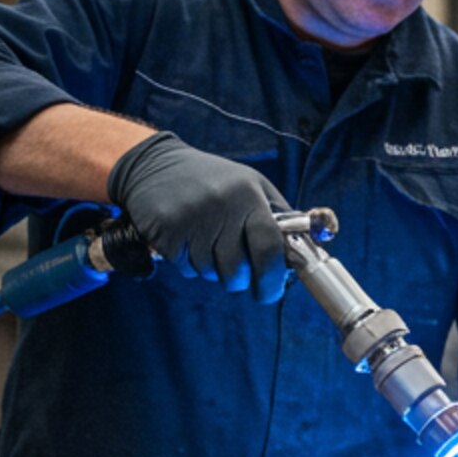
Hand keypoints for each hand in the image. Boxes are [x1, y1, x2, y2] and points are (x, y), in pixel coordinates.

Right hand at [106, 132, 290, 301]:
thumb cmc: (211, 179)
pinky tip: (185, 238)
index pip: (269, 247)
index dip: (272, 278)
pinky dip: (189, 263)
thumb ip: (278, 217)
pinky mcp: (166, 232)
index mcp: (248, 195)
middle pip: (237, 271)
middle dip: (238, 280)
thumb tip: (304, 251)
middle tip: (234, 269)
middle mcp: (222, 206)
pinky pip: (187, 269)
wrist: (154, 165)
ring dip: (211, 268)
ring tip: (204, 239)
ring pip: (211, 273)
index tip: (269, 291)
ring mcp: (191, 219)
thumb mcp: (250, 185)